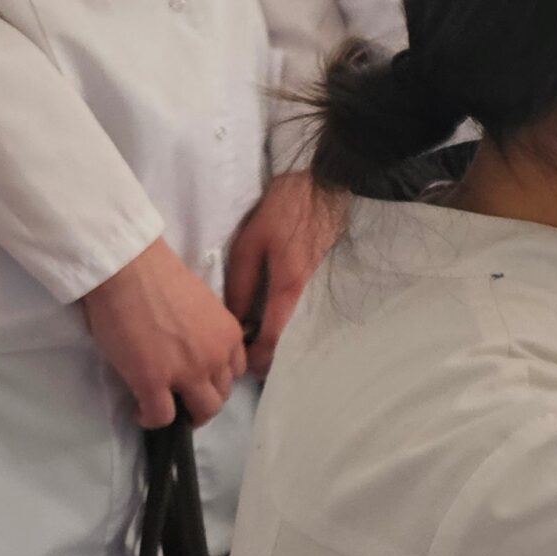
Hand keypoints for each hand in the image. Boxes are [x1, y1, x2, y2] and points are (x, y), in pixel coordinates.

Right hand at [80, 238, 247, 427]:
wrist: (130, 269)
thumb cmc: (159, 277)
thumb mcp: (201, 307)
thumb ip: (204, 333)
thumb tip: (190, 349)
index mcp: (229, 334)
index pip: (235, 371)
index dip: (216, 379)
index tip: (198, 381)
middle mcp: (217, 356)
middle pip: (222, 395)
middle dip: (203, 401)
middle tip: (181, 399)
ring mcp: (188, 372)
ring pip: (201, 411)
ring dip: (185, 414)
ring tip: (164, 408)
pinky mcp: (154, 382)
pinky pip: (161, 417)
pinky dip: (151, 420)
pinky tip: (140, 412)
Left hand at [226, 171, 339, 375]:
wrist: (325, 185)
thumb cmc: (286, 210)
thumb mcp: (252, 241)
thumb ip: (240, 280)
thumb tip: (231, 315)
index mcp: (288, 287)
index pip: (273, 334)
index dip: (259, 356)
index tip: (244, 370)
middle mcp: (304, 292)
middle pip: (285, 333)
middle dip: (265, 352)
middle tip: (242, 362)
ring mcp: (311, 282)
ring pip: (289, 320)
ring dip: (271, 335)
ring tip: (248, 342)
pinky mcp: (312, 272)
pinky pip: (293, 305)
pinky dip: (278, 317)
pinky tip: (261, 314)